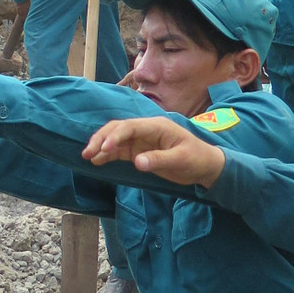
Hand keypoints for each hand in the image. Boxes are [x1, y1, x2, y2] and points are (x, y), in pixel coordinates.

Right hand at [81, 117, 225, 186]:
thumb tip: (137, 162)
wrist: (205, 166)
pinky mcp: (140, 152)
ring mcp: (141, 141)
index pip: (130, 126)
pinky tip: (97, 161)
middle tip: (88, 152)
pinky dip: (107, 155)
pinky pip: (120, 151)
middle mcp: (146, 130)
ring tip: (87, 156)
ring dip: (101, 146)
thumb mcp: (181, 159)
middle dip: (102, 139)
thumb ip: (159, 160)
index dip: (115, 136)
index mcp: (156, 126)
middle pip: (118, 129)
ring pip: (116, 139)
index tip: (104, 149)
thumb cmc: (197, 158)